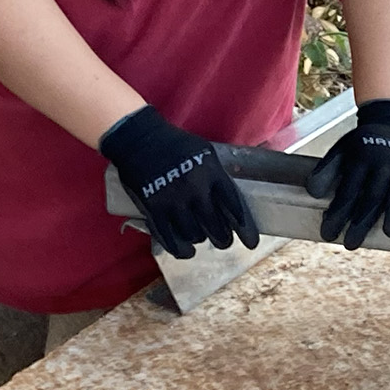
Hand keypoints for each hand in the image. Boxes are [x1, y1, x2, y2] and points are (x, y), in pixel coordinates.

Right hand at [99, 107, 258, 258]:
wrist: (138, 137)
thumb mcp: (205, 153)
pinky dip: (181, 250)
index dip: (245, 228)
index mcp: (211, 172)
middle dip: (223, 239)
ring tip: (201, 237)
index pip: (234, 207)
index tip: (251, 242)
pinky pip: (170, 239)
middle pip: (216, 227)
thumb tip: (233, 203)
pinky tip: (187, 251)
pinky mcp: (153, 209)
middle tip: (224, 241)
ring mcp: (173, 200)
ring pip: (194, 235)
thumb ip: (218, 176)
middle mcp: (194, 189)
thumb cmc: (175, 144)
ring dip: (200, 239)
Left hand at [304, 99, 389, 248]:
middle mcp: (384, 160)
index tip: (328, 233)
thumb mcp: (342, 150)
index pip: (347, 190)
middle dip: (361, 222)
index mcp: (361, 157)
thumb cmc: (365, 143)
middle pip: (372, 196)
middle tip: (351, 244)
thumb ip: (326, 170)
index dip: (337, 213)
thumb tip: (313, 192)